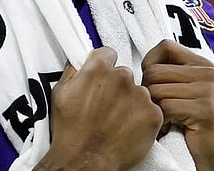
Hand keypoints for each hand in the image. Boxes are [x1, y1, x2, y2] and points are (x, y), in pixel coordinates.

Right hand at [37, 47, 162, 170]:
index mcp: (98, 69)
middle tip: (108, 107)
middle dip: (118, 87)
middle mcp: (122, 78)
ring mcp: (140, 95)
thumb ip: (73, 72)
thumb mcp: (60, 94)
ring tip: (117, 122)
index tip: (103, 78)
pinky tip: (129, 129)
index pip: (109, 53)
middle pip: (125, 74)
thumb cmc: (70, 132)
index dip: (105, 66)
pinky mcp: (153, 114)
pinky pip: (151, 110)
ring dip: (131, 103)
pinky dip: (143, 119)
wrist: (84, 162)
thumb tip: (79, 62)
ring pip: (139, 92)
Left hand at [141, 39, 213, 170]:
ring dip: (153, 109)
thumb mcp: (190, 91)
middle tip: (156, 108)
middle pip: (155, 71)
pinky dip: (160, 121)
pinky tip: (168, 128)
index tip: (151, 82)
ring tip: (164, 119)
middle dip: (147, 92)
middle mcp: (209, 74)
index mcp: (204, 65)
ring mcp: (208, 91)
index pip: (166, 46)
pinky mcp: (204, 111)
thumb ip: (175, 74)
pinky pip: (165, 108)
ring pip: (156, 90)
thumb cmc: (197, 124)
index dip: (150, 63)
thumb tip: (145, 63)